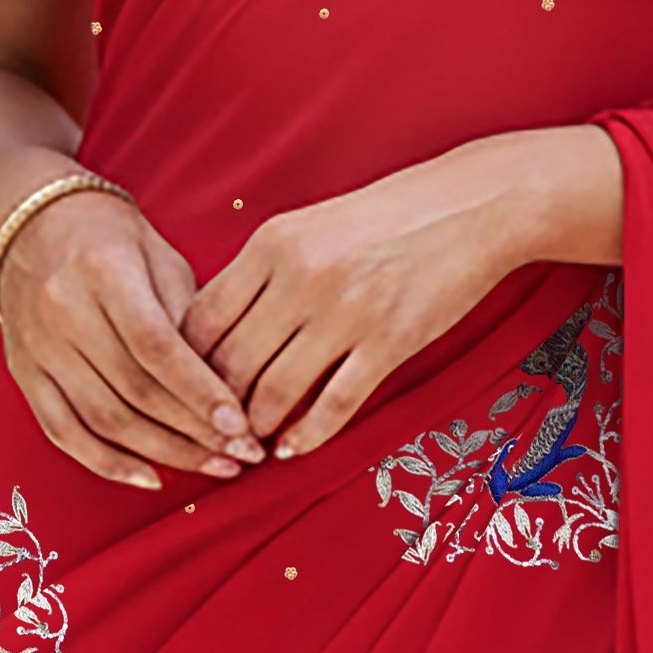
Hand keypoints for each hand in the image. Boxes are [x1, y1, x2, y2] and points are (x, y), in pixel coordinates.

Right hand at [0, 192, 265, 493]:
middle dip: (195, 431)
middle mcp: (64, 312)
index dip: (200, 391)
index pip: (156, 346)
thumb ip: (190, 315)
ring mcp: (39, 348)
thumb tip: (228, 383)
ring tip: (215, 467)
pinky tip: (150, 478)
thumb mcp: (159, 255)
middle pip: (134, 390)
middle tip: (244, 455)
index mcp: (104, 272)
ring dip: (164, 452)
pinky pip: (64, 432)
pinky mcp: (24, 373)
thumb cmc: (109, 238)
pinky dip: (108, 463)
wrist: (29, 225)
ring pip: (104, 419)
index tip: (241, 424)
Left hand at [182, 126, 621, 461]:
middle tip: (210, 430)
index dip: (183, 366)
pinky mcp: (390, 342)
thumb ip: (259, 274)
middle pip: (230, 363)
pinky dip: (305, 435)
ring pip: (275, 392)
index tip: (184, 390)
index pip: (201, 320)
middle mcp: (302, 277)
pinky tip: (292, 447)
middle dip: (214, 407)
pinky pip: (335, 404)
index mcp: (272, 243)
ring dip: (255, 427)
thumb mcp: (307, 227)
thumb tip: (209, 335)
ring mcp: (347, 312)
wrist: (470, 206)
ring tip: (249, 442)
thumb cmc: (383, 218)